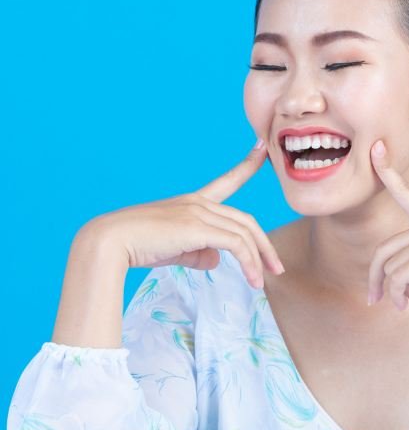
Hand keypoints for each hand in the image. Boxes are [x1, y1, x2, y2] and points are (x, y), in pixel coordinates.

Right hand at [84, 139, 284, 288]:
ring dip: (258, 259)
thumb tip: (218, 259)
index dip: (247, 165)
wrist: (111, 242)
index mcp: (193, 201)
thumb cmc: (136, 246)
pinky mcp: (198, 227)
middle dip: (264, 245)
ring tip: (262, 282)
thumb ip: (198, 252)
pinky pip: (236, 244)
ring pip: (244, 233)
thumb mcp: (174, 249)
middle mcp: (199, 202)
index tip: (262, 147)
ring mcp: (199, 212)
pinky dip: (249, 262)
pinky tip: (252, 280)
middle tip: (276, 267)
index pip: (227, 180)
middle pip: (245, 220)